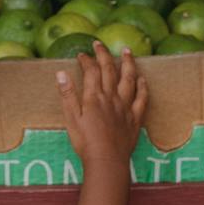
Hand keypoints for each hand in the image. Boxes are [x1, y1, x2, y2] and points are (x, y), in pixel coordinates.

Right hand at [58, 42, 148, 165]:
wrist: (107, 160)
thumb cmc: (86, 142)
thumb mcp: (71, 119)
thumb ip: (67, 95)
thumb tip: (60, 73)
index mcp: (94, 97)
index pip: (91, 71)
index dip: (86, 60)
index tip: (82, 54)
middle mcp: (111, 98)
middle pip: (109, 70)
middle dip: (103, 55)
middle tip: (99, 44)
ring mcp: (125, 107)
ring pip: (129, 79)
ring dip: (128, 63)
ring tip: (127, 51)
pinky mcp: (135, 118)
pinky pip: (142, 98)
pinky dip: (143, 86)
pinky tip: (142, 79)